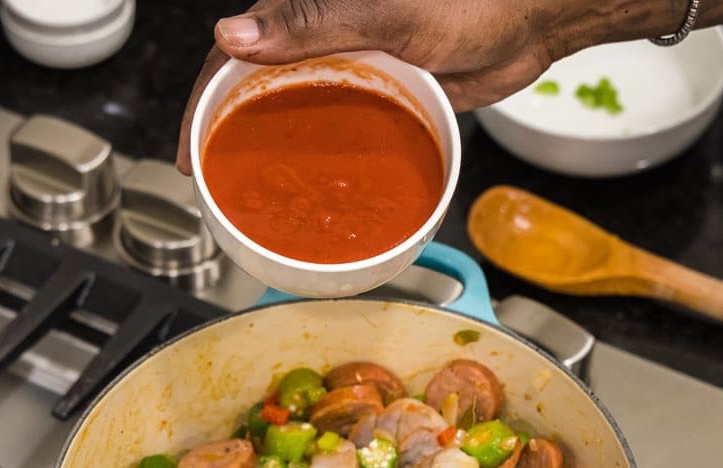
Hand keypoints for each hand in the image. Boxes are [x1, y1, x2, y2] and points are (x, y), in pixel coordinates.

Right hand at [175, 0, 603, 173]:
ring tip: (252, 192)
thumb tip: (232, 35)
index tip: (188, 152)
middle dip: (228, 132)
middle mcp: (323, 32)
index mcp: (309, 5)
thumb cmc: (472, 0)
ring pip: (296, 108)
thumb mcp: (386, 13)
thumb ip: (312, 23)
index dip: (203, 103)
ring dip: (273, 147)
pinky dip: (322, 151)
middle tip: (210, 184)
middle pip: (258, 86)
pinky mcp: (385, 88)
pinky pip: (341, 122)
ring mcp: (353, 62)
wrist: (534, 16)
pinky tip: (314, 181)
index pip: (236, 54)